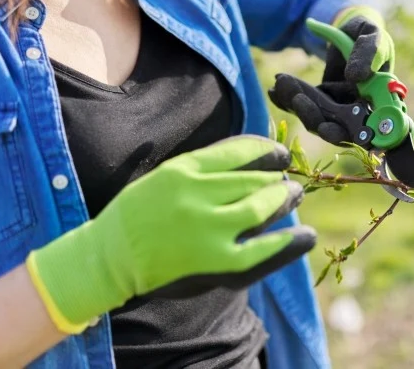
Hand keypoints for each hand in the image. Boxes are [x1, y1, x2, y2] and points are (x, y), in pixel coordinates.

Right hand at [26, 135, 314, 333]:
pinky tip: (305, 236)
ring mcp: (206, 230)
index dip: (268, 150)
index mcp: (184, 170)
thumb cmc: (139, 213)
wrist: (108, 258)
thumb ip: (207, 165)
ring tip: (293, 196)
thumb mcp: (167, 175)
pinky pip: (260, 251)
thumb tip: (255, 152)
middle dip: (278, 177)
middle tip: (288, 179)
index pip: (240, 151)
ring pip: (260, 207)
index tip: (280, 154)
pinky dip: (286, 243)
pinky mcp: (214, 262)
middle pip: (254, 178)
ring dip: (284, 200)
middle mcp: (196, 196)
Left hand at [268, 7, 394, 144]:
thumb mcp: (371, 35)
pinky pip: (305, 106)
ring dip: (297, 105)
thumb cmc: (367, 32)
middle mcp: (360, 111)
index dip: (345, 133)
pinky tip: (274, 91)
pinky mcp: (322, 101)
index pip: (365, 129)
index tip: (324, 128)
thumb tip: (356, 76)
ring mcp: (340, 108)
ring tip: (280, 84)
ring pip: (317, 117)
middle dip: (314, 117)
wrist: (350, 29)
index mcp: (380, 101)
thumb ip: (368, 52)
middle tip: (297, 99)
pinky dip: (288, 101)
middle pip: (336, 127)